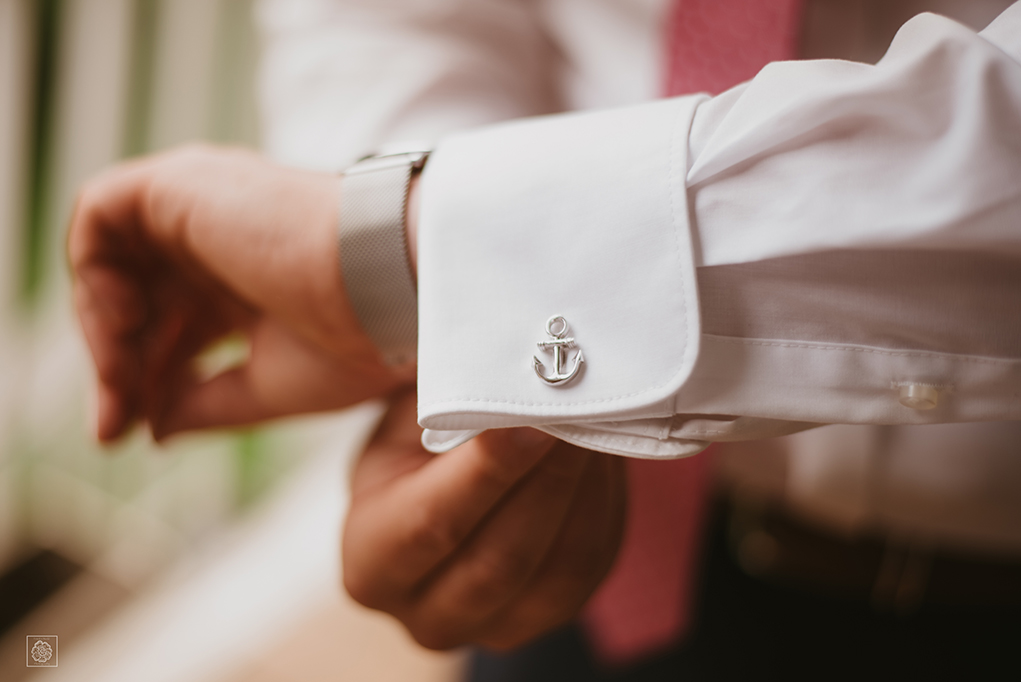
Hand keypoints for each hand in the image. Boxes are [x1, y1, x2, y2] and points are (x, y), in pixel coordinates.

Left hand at [68, 145, 409, 442]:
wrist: (393, 286)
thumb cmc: (358, 336)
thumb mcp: (271, 386)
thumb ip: (205, 402)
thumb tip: (152, 427)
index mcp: (248, 283)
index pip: (173, 329)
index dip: (141, 381)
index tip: (126, 436)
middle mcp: (221, 239)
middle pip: (140, 302)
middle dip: (117, 368)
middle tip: (114, 426)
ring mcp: (201, 206)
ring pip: (114, 261)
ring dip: (104, 328)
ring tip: (122, 377)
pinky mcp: (181, 183)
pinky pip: (99, 211)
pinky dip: (92, 268)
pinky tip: (125, 320)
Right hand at [342, 390, 626, 649]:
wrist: (443, 487)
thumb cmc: (415, 444)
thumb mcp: (406, 420)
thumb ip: (446, 406)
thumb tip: (502, 375)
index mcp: (369, 564)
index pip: (431, 525)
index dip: (487, 473)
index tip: (529, 421)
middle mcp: (425, 616)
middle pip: (500, 560)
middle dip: (547, 480)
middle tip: (577, 414)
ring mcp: (493, 629)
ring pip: (558, 569)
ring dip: (584, 491)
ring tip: (595, 424)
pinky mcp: (551, 617)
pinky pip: (592, 566)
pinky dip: (603, 507)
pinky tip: (602, 456)